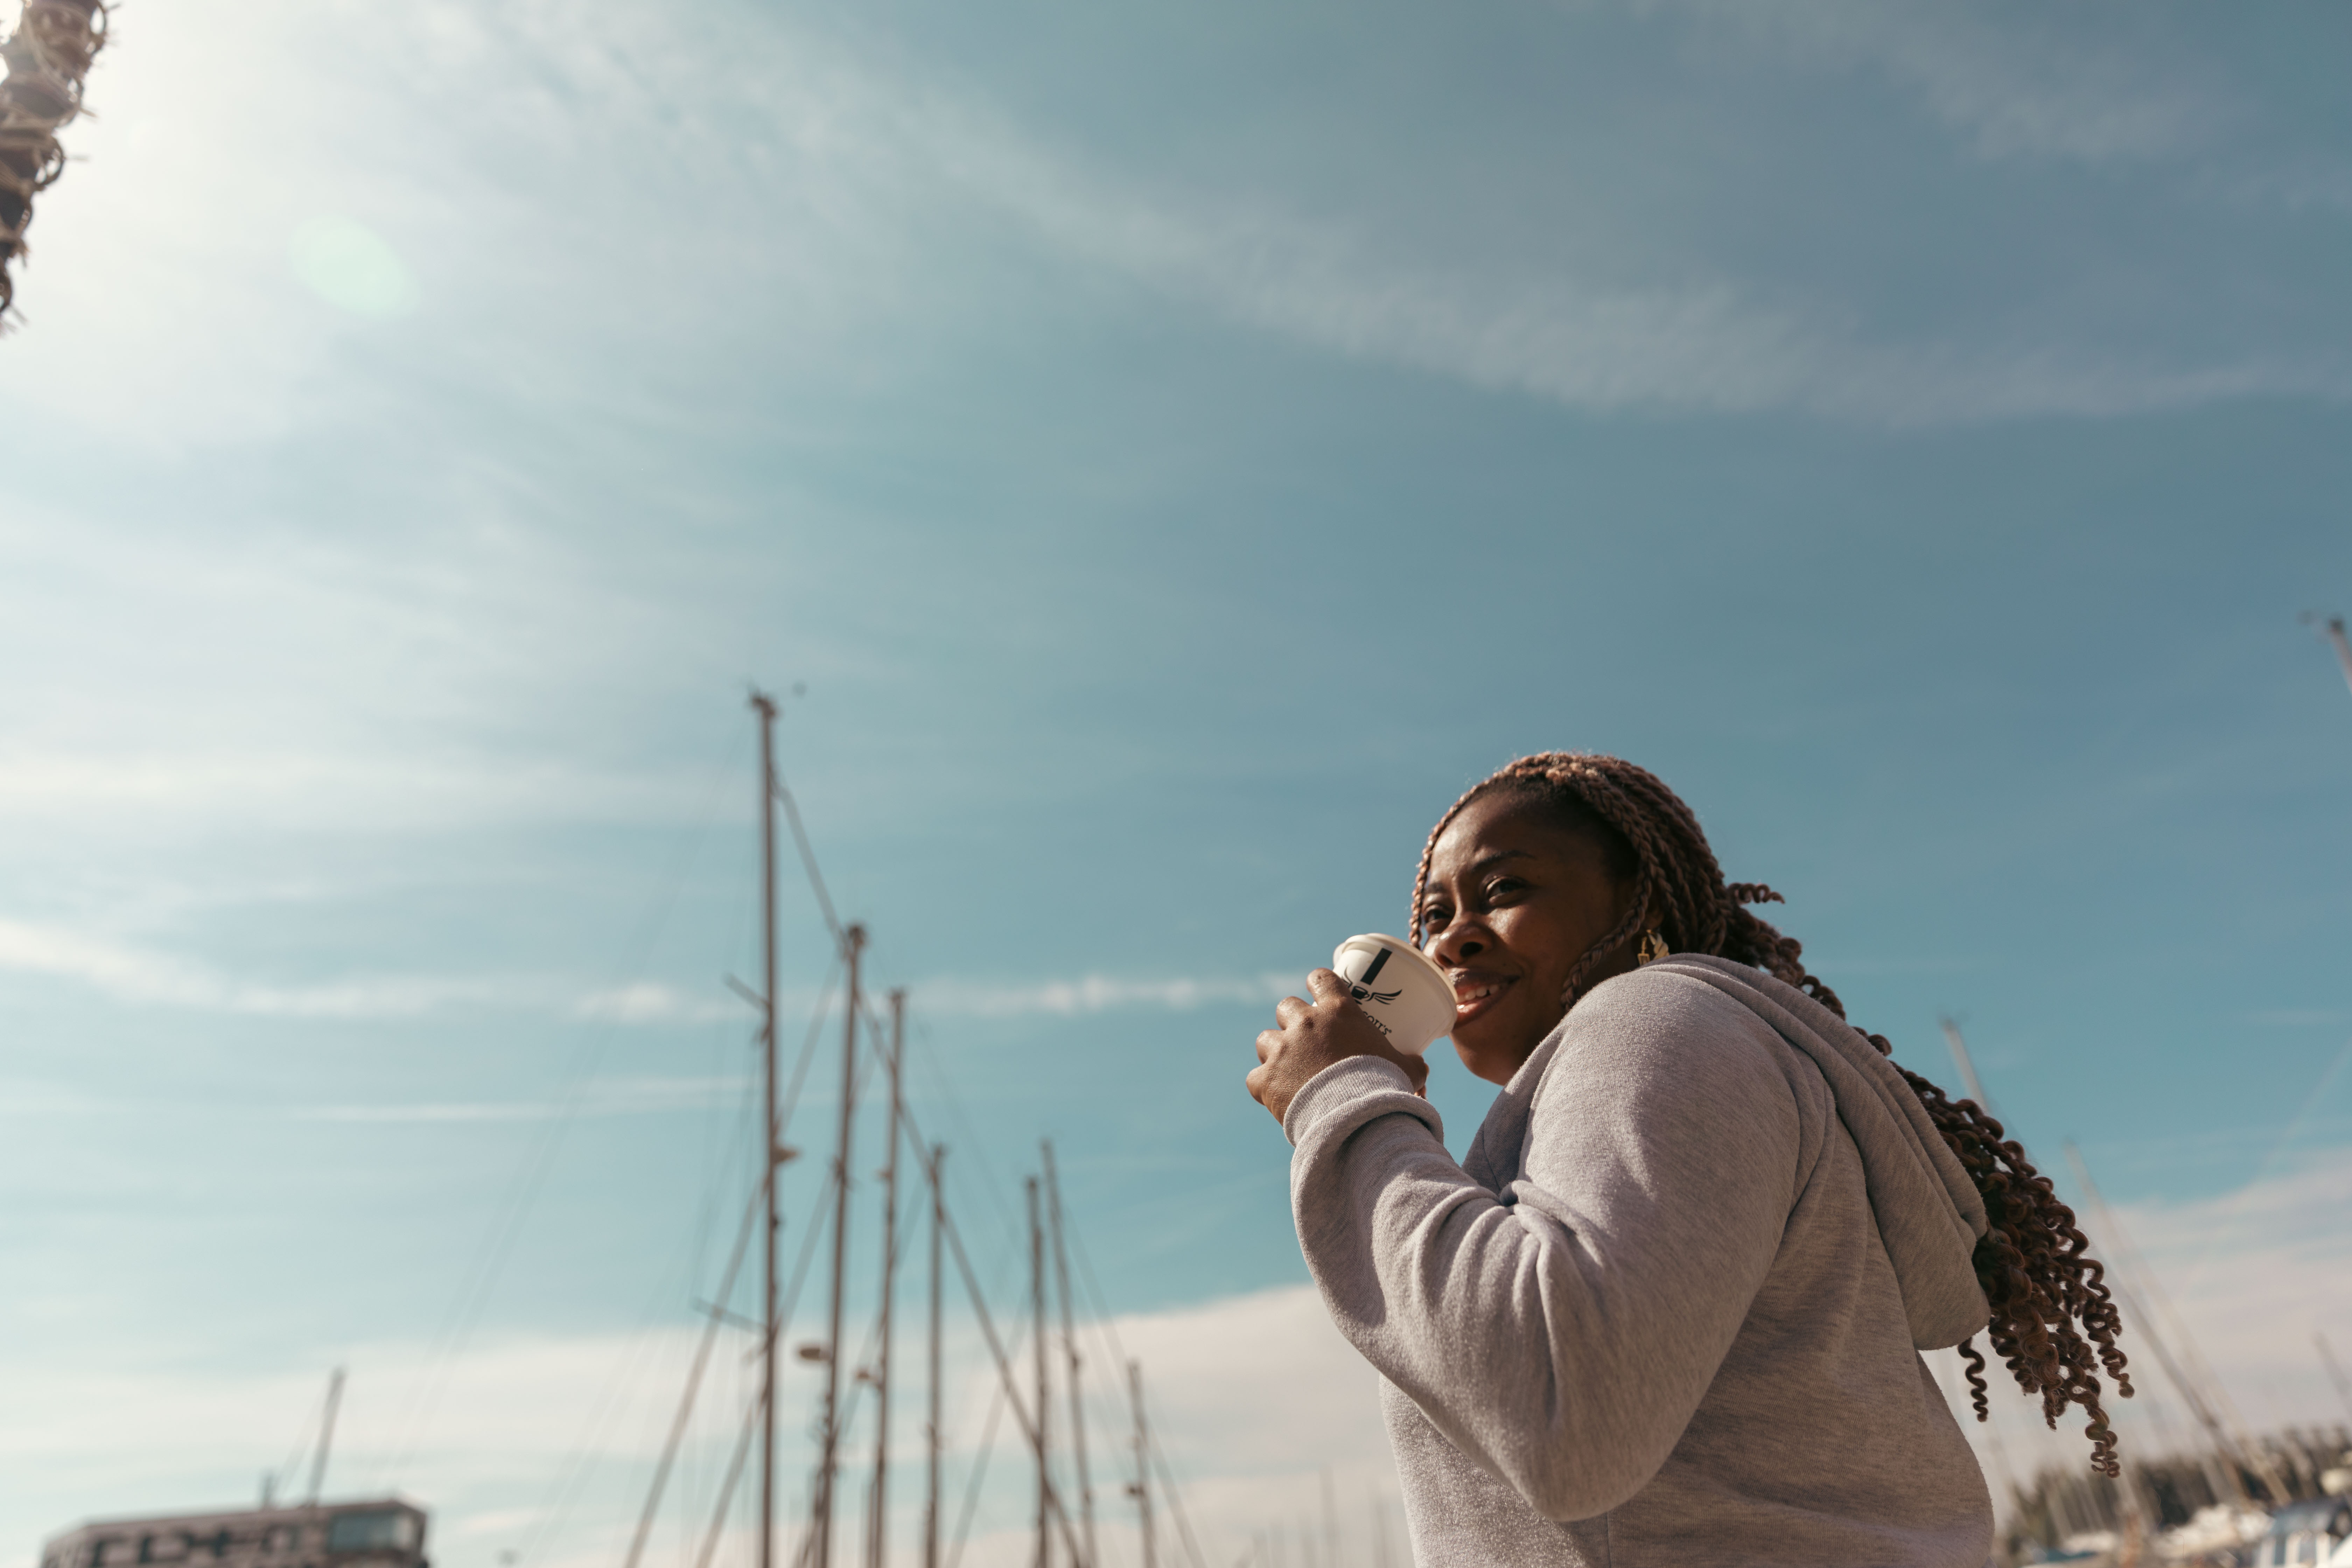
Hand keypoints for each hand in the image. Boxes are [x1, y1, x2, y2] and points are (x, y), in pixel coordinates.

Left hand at [1246, 968, 1430, 1124]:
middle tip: (1305, 1040)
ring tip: (1288, 1070)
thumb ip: (1411, 1062)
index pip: (1320, 978)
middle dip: (1292, 1020)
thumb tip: (1420, 1067)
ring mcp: (1282, 1050)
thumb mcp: (1406, 1070)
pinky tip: (1275, 1097)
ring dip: (1275, 1051)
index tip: (1318, 992)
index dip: (1318, 983)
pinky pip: (1255, 1077)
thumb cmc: (1385, 1090)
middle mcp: (1305, 1024)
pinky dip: (1263, 1086)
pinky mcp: (1265, 1079)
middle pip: (1286, 1006)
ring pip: (1265, 1039)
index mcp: (1338, 1012)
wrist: (1356, 1121)